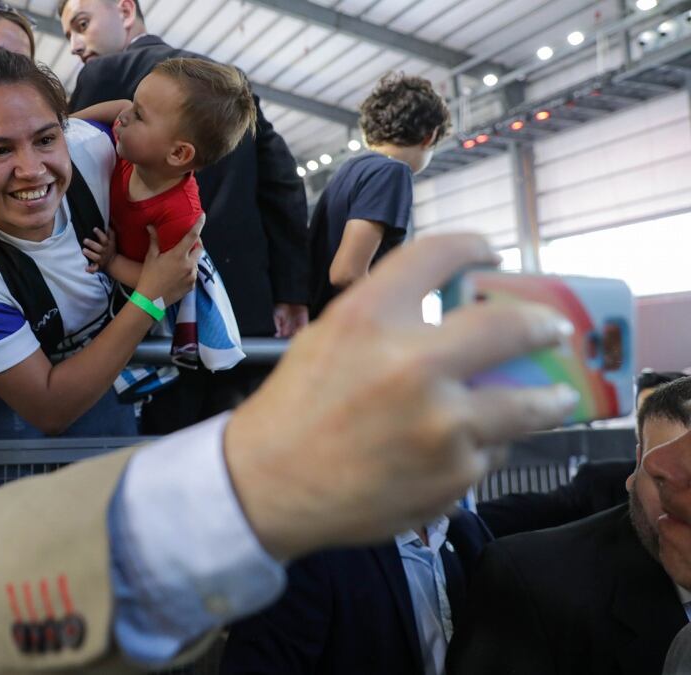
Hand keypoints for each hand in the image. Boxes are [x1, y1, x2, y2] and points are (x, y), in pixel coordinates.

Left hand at [82, 227, 117, 273]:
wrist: (113, 262)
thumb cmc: (111, 249)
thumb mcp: (112, 241)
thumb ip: (110, 233)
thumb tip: (108, 225)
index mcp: (108, 245)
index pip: (104, 238)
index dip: (100, 233)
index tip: (94, 229)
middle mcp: (104, 252)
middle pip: (99, 248)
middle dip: (92, 244)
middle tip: (85, 240)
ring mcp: (101, 259)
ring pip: (96, 257)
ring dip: (90, 254)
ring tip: (84, 250)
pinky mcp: (99, 266)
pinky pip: (95, 269)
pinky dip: (91, 269)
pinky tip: (86, 268)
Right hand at [135, 216, 203, 305]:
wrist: (151, 300)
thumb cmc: (149, 277)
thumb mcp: (151, 257)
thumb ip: (154, 240)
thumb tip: (150, 226)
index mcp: (179, 255)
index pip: (192, 236)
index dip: (199, 225)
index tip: (203, 216)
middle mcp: (189, 265)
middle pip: (199, 249)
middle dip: (196, 244)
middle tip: (189, 242)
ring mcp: (192, 276)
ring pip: (196, 262)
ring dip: (191, 258)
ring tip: (180, 260)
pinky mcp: (192, 286)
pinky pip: (193, 274)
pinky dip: (188, 271)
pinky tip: (178, 273)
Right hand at [224, 234, 579, 559]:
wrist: (268, 487)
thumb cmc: (293, 410)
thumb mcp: (326, 340)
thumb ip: (386, 319)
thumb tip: (453, 314)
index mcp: (369, 319)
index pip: (439, 255)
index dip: (472, 246)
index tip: (488, 252)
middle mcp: (411, 364)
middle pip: (511, 326)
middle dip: (542, 325)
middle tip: (553, 329)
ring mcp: (441, 424)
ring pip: (526, 404)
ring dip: (547, 399)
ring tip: (556, 399)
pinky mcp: (454, 474)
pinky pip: (491, 452)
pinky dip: (481, 448)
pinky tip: (458, 451)